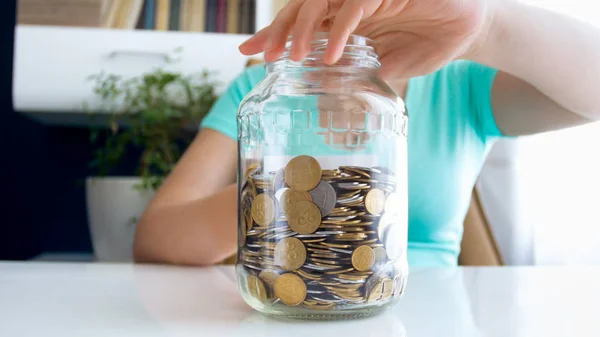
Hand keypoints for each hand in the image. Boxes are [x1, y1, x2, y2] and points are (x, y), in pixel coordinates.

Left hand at [239, 0, 491, 78]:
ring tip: (292, 57)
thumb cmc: (428, 44)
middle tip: (263, 55)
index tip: (251, 51)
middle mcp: (352, 0)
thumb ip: (358, 75)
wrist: (470, 30)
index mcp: (346, 15)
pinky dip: (340, 29)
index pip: (303, 19)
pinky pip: (356, 4)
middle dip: (281, 29)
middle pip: (304, 5)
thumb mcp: (386, 66)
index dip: (277, 32)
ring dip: (304, 27)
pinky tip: (329, 54)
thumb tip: (328, 99)